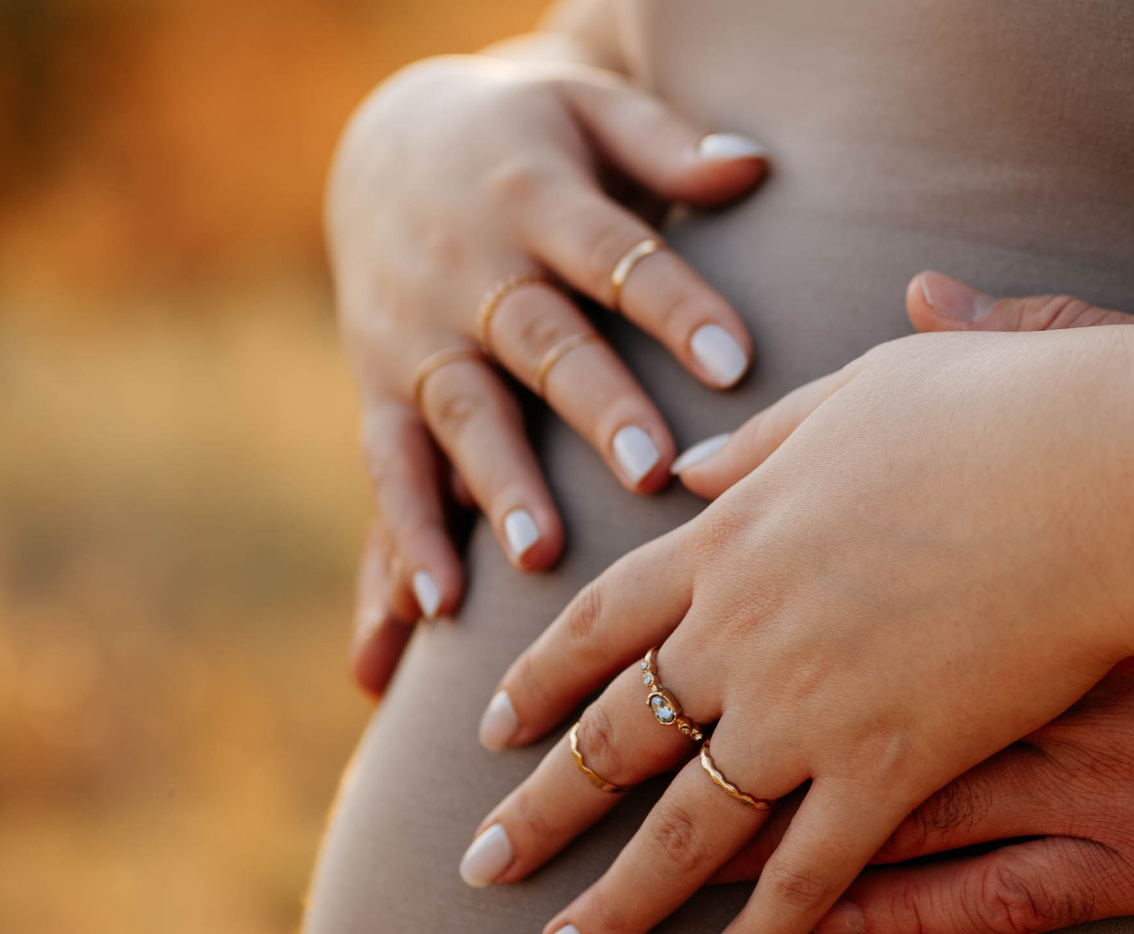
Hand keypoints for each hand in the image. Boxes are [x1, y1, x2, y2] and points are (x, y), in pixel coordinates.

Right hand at [329, 46, 769, 690]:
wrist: (391, 143)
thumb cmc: (534, 140)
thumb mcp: (592, 110)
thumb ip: (667, 142)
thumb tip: (752, 165)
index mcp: (530, 198)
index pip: (610, 253)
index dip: (669, 303)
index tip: (735, 360)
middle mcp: (464, 271)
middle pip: (537, 342)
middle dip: (592, 408)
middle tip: (651, 472)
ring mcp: (415, 337)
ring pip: (458, 417)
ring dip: (493, 489)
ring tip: (539, 557)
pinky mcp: (380, 392)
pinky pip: (390, 474)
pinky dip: (400, 547)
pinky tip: (422, 622)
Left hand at [456, 276, 1133, 933]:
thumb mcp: (1097, 386)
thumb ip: (986, 358)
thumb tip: (919, 311)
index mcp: (875, 538)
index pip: (684, 601)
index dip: (583, 660)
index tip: (493, 706)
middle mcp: (895, 642)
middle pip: (698, 727)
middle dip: (577, 796)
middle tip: (477, 860)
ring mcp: (983, 743)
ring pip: (781, 827)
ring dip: (662, 893)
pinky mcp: (1081, 828)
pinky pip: (917, 892)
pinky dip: (816, 929)